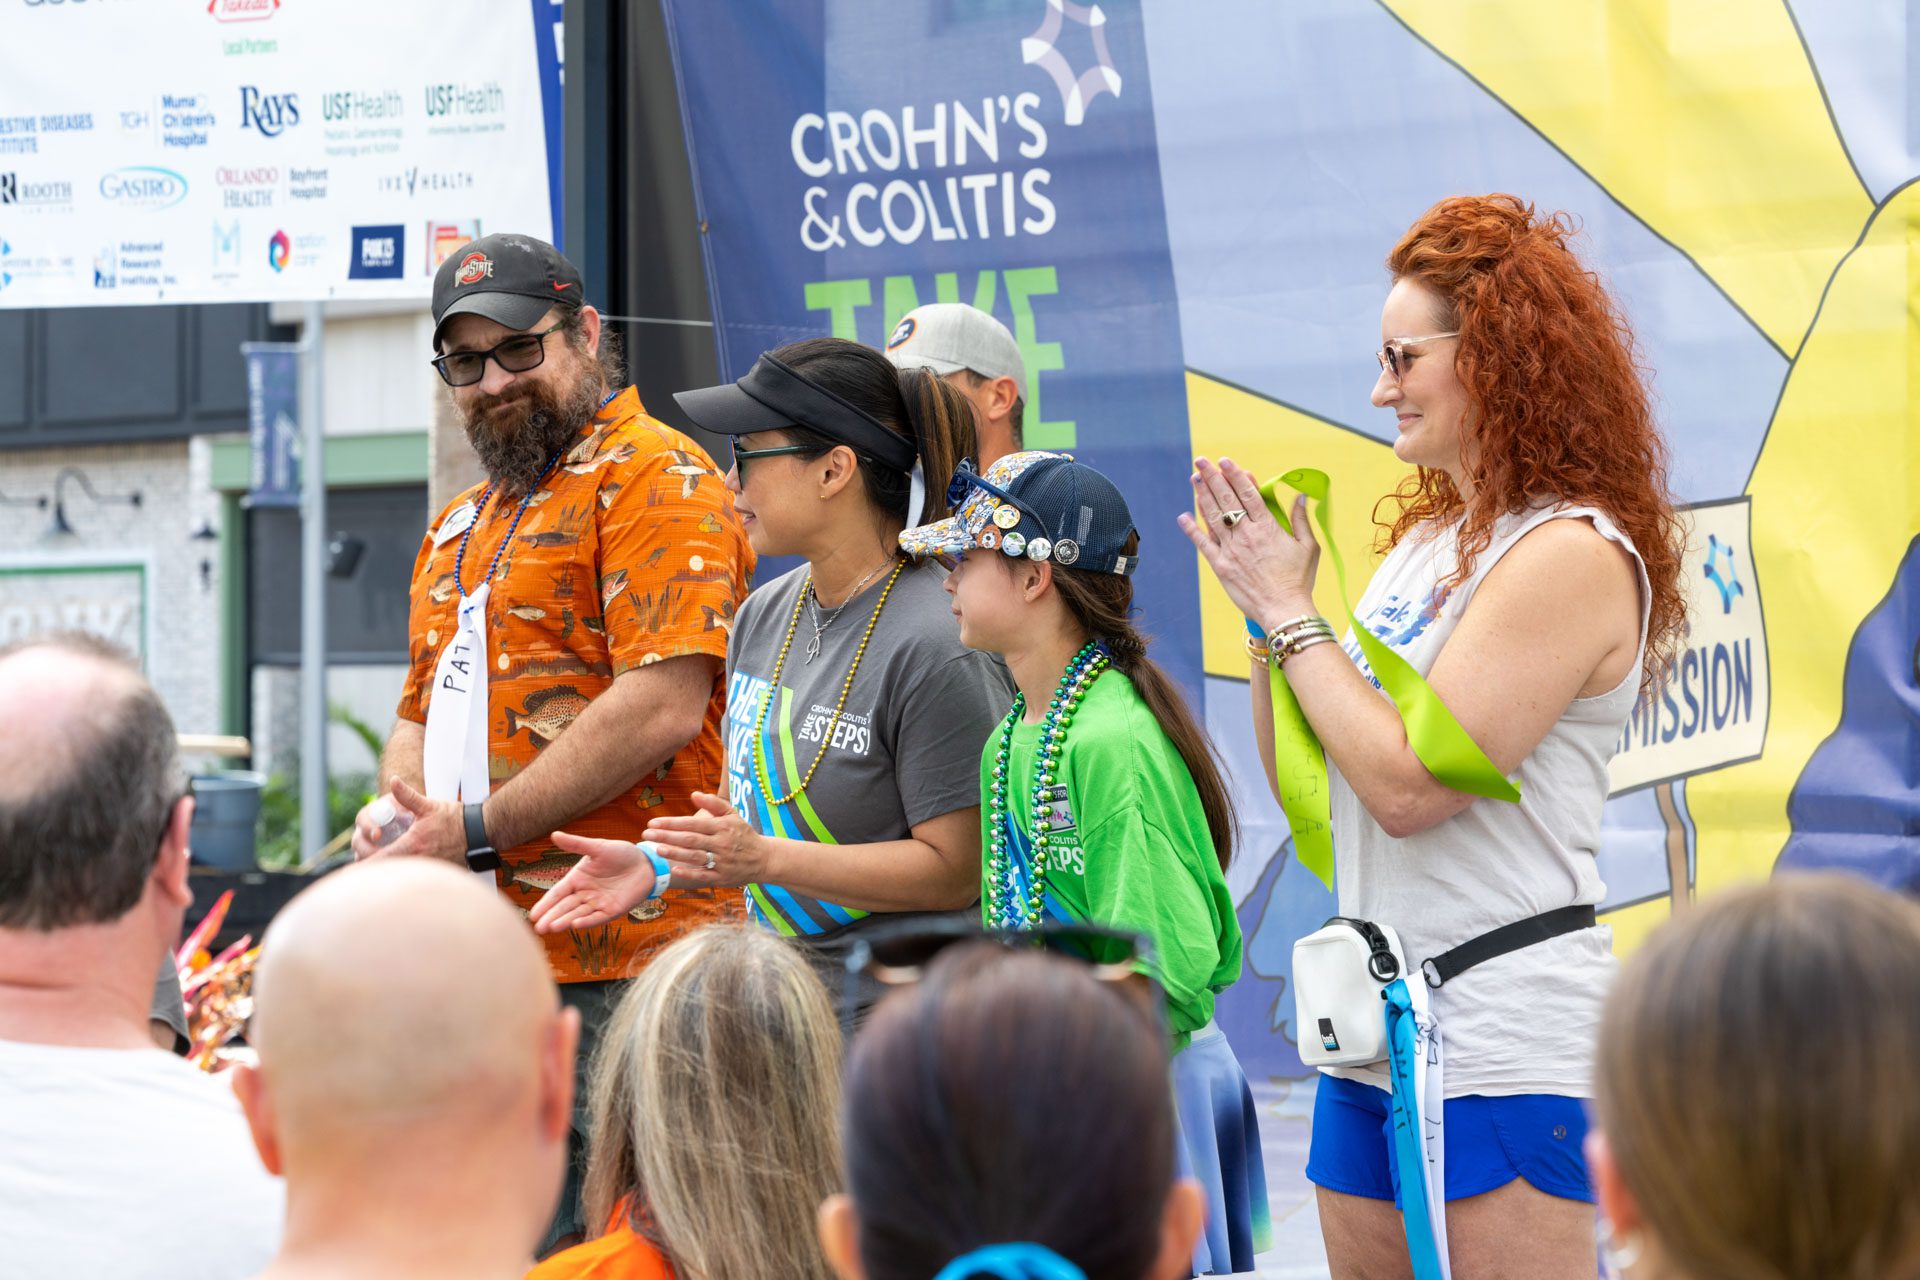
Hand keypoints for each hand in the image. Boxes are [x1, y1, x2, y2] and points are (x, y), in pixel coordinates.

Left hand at [354, 779, 466, 865]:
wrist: (479, 834)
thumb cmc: (454, 820)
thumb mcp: (429, 806)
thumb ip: (407, 795)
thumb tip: (393, 781)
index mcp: (412, 845)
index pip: (380, 861)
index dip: (362, 866)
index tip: (350, 870)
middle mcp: (418, 861)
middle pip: (385, 872)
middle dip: (370, 867)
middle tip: (359, 862)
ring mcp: (426, 869)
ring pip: (397, 876)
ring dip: (384, 871)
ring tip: (372, 866)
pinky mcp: (433, 872)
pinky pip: (411, 876)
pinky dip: (400, 874)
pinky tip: (395, 869)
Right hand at [527, 831, 658, 933]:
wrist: (646, 863)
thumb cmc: (621, 853)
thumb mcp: (598, 847)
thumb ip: (576, 844)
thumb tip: (554, 834)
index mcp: (578, 879)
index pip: (557, 894)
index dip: (546, 904)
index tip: (533, 915)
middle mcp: (585, 893)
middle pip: (565, 907)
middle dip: (551, 917)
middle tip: (539, 928)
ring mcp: (598, 903)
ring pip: (578, 914)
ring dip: (565, 921)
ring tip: (552, 928)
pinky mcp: (612, 910)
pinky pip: (597, 917)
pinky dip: (587, 921)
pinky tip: (575, 925)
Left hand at [641, 792, 766, 888]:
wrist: (764, 859)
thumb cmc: (743, 834)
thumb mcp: (732, 815)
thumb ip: (713, 803)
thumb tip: (693, 794)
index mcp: (722, 827)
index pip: (693, 824)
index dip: (672, 823)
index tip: (652, 822)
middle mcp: (722, 844)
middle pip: (690, 840)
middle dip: (666, 837)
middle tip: (646, 834)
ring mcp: (722, 862)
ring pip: (695, 857)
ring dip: (675, 853)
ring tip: (656, 849)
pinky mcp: (722, 878)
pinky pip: (704, 875)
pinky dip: (689, 872)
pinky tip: (674, 869)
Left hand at [1177, 456, 1320, 628]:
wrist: (1283, 610)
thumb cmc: (1299, 580)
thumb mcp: (1308, 547)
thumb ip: (1301, 519)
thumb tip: (1301, 496)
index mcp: (1267, 527)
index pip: (1248, 494)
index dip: (1235, 476)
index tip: (1226, 461)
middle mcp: (1246, 535)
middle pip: (1226, 500)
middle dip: (1213, 478)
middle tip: (1202, 461)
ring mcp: (1231, 550)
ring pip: (1213, 517)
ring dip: (1202, 496)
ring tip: (1194, 478)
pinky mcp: (1221, 566)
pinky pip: (1203, 544)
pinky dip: (1192, 530)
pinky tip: (1183, 516)